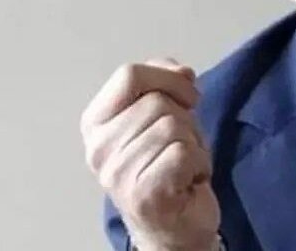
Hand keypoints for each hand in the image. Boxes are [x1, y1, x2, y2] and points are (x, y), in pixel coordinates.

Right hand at [81, 58, 219, 250]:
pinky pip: (185, 153)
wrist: (174, 224)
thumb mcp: (163, 115)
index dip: (167, 77)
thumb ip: (164, 83)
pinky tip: (189, 180)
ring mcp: (117, 174)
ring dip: (194, 144)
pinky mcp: (143, 194)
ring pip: (174, 126)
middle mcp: (98, 149)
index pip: (128, 75)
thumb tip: (181, 71)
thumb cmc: (169, 166)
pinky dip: (200, 163)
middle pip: (158, 102)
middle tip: (180, 146)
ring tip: (183, 165)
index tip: (187, 95)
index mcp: (95, 123)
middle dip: (185, 119)